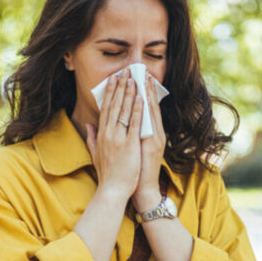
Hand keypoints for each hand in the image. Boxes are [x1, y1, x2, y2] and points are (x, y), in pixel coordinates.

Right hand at [85, 68, 143, 201]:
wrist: (113, 190)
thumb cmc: (108, 175)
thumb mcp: (95, 154)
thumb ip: (91, 138)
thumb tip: (88, 125)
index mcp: (101, 135)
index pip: (106, 108)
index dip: (110, 93)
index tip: (114, 80)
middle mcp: (108, 134)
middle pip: (115, 105)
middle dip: (120, 87)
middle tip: (125, 72)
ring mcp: (118, 138)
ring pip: (124, 111)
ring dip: (129, 93)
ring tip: (134, 78)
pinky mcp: (129, 145)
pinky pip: (134, 124)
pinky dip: (137, 110)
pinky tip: (141, 98)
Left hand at [132, 74, 166, 211]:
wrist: (142, 189)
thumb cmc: (134, 172)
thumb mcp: (129, 151)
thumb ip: (123, 136)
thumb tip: (106, 125)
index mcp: (149, 134)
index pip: (145, 109)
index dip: (141, 93)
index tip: (137, 77)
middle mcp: (155, 133)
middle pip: (150, 106)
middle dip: (145, 88)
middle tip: (140, 70)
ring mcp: (155, 138)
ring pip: (151, 111)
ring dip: (146, 93)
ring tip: (142, 77)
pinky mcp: (153, 144)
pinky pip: (149, 123)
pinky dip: (145, 110)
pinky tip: (141, 98)